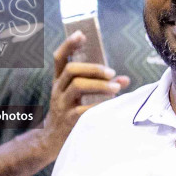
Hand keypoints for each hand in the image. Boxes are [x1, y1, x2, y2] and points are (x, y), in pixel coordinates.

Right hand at [39, 33, 127, 156]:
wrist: (51, 142)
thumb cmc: (69, 114)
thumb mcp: (75, 97)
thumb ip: (98, 85)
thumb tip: (124, 79)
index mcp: (59, 81)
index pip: (59, 58)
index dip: (68, 45)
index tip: (81, 34)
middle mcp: (57, 90)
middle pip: (71, 70)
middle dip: (93, 68)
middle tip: (112, 73)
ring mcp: (61, 105)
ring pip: (77, 86)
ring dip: (100, 85)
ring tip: (116, 88)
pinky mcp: (68, 121)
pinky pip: (84, 109)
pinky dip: (99, 105)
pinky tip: (111, 105)